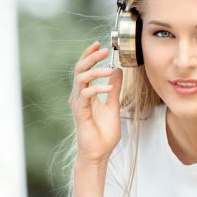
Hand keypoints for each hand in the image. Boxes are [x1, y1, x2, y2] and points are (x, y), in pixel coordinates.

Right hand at [69, 40, 123, 163]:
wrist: (99, 153)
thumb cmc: (104, 133)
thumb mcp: (113, 105)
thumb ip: (114, 88)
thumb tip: (117, 70)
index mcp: (85, 93)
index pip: (84, 69)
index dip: (89, 55)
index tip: (99, 44)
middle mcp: (79, 96)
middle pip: (79, 69)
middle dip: (91, 57)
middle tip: (103, 50)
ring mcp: (78, 104)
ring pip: (81, 79)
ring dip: (95, 72)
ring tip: (109, 69)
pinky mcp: (80, 113)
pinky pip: (86, 95)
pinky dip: (97, 89)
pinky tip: (109, 88)